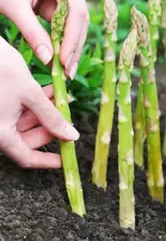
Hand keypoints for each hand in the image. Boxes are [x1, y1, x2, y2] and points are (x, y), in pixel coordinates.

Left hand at [0, 0, 88, 78]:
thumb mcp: (13, 6)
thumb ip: (32, 33)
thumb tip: (49, 60)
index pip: (75, 11)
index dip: (72, 38)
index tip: (65, 61)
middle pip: (79, 20)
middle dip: (74, 47)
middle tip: (68, 72)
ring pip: (76, 25)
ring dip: (71, 48)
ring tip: (66, 70)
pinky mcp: (61, 4)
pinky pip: (67, 26)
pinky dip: (63, 43)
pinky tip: (61, 60)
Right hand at [0, 37, 79, 168]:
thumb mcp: (30, 94)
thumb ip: (51, 117)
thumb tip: (71, 136)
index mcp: (0, 134)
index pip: (27, 157)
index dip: (47, 161)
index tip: (65, 159)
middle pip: (28, 139)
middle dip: (51, 127)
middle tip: (68, 116)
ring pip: (26, 122)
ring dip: (46, 112)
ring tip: (62, 97)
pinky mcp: (0, 105)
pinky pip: (19, 110)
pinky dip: (35, 103)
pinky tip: (49, 91)